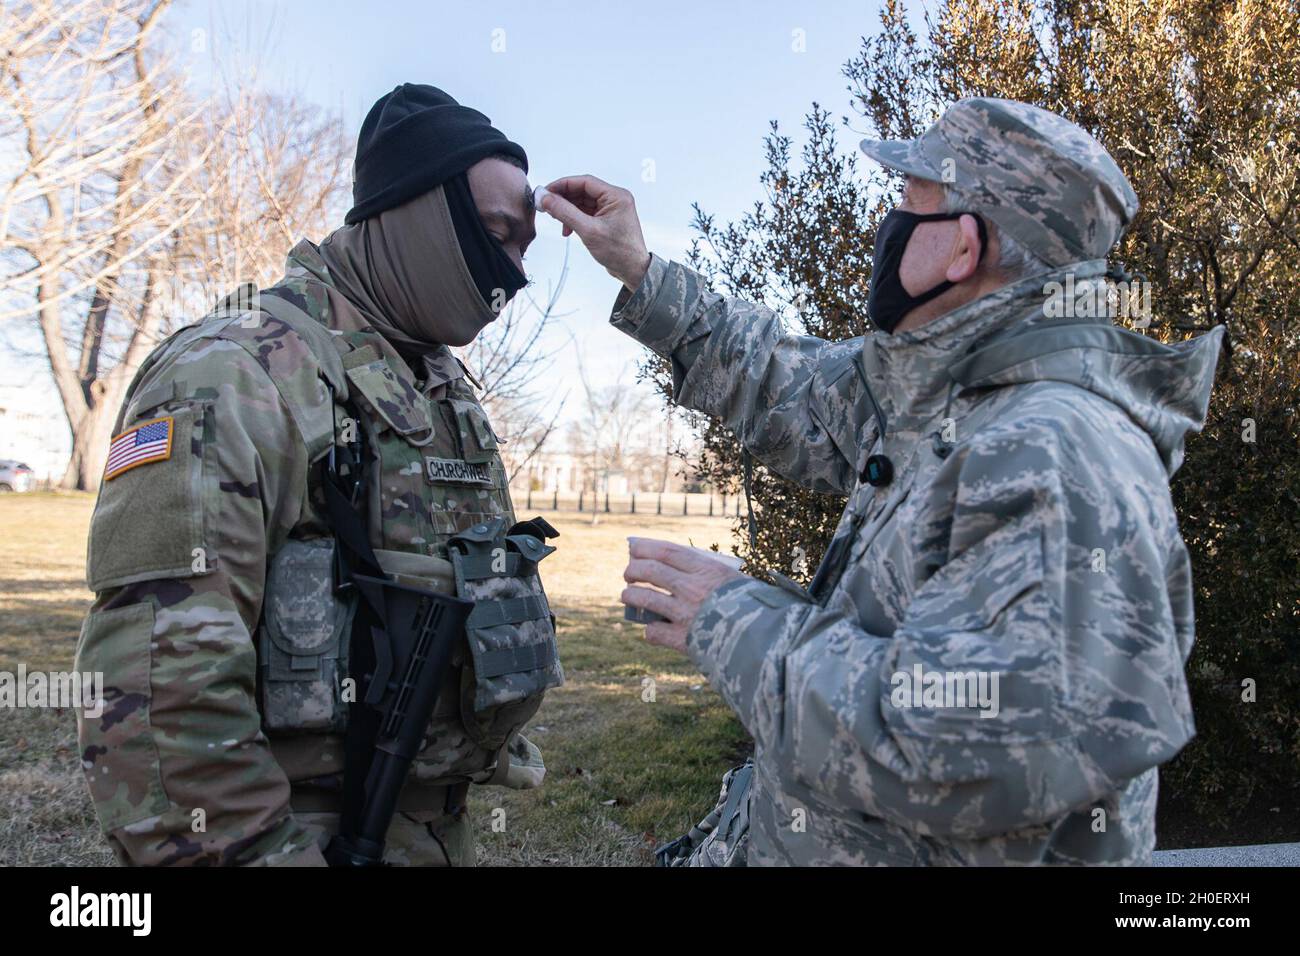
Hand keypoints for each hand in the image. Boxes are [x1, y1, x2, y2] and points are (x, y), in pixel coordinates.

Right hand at [539, 175, 650, 289]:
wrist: (633, 271)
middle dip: (563, 199)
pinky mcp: (606, 220)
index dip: (562, 185)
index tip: (546, 191)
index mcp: (616, 196)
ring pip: (582, 202)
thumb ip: (565, 212)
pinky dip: (574, 219)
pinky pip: (586, 213)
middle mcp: (614, 199)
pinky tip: (567, 229)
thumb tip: (547, 199)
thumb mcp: (588, 231)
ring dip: (567, 210)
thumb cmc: (620, 252)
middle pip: (582, 191)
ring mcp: (610, 209)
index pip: (584, 182)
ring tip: (557, 220)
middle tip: (547, 206)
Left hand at [621, 537, 745, 653]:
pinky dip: (650, 630)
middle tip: (629, 574)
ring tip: (628, 595)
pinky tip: (651, 630)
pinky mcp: (683, 640)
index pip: (666, 550)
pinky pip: (654, 632)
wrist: (767, 639)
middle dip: (633, 570)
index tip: (633, 549)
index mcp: (707, 570)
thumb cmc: (755, 606)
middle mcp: (693, 589)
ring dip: (631, 596)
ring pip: (645, 599)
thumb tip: (680, 570)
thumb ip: (709, 574)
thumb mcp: (735, 580)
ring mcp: (686, 614)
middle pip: (650, 571)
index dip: (644, 548)